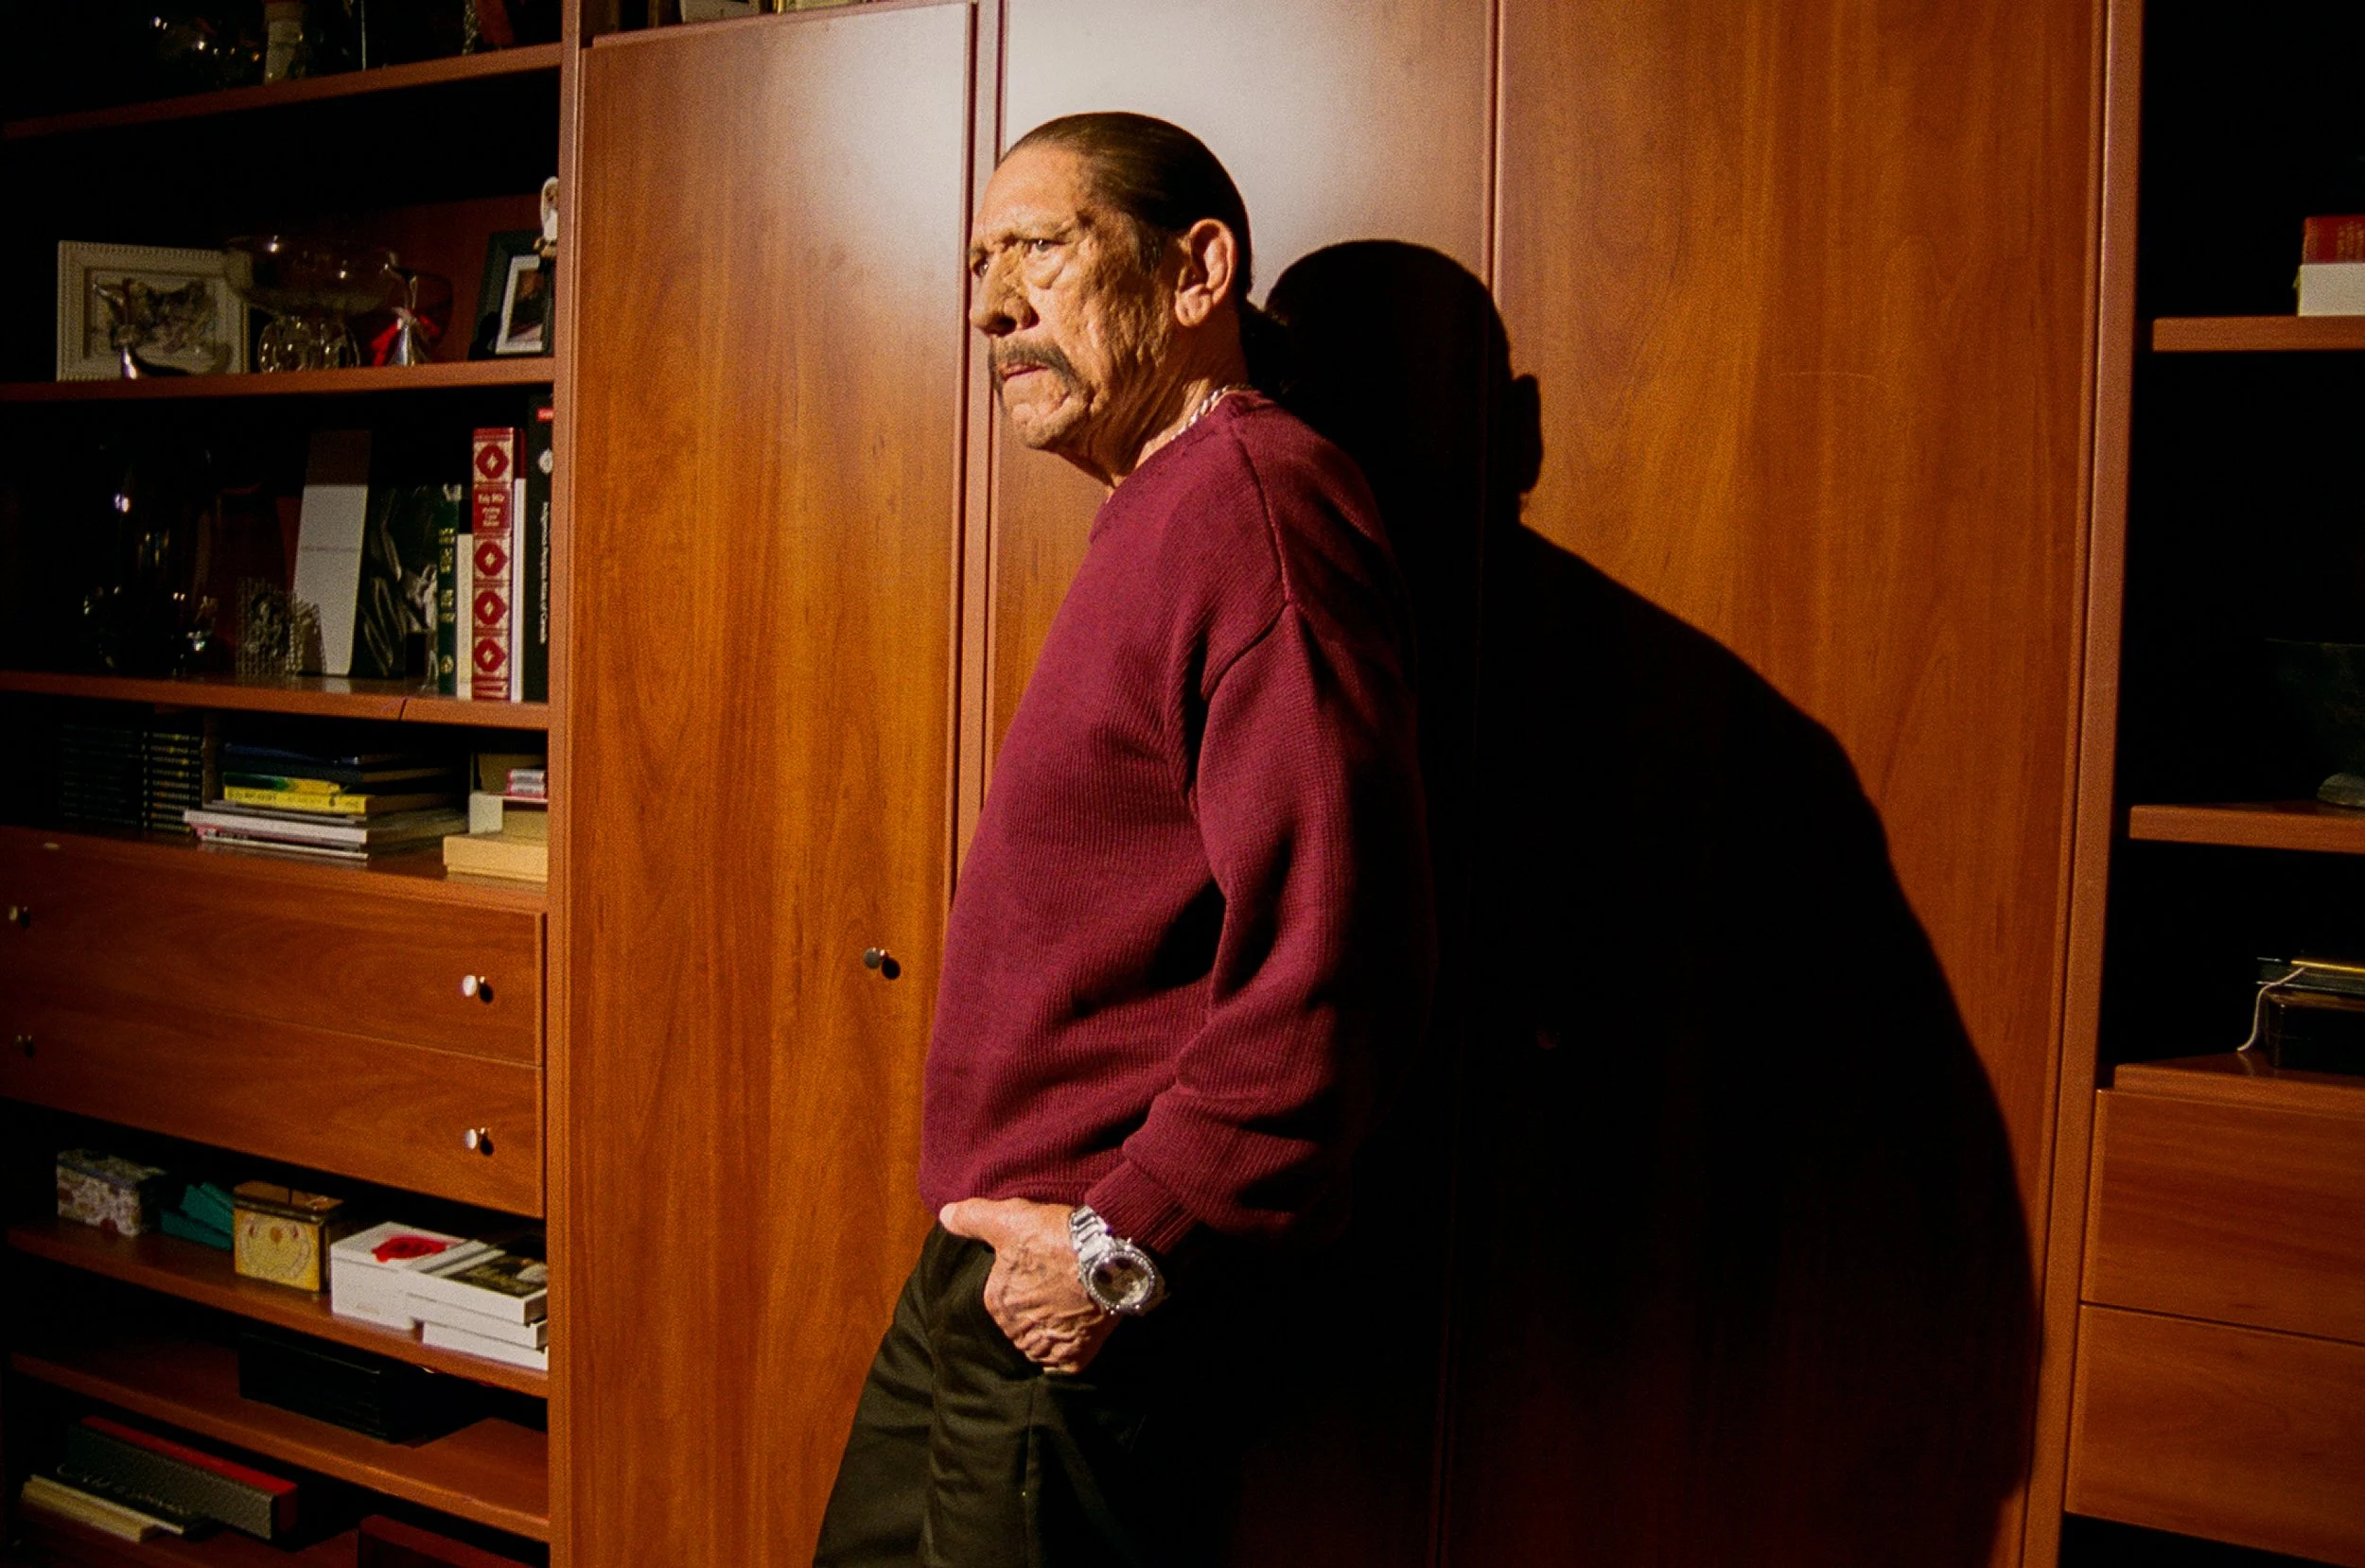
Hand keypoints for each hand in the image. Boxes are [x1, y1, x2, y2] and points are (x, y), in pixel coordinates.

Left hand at [939, 1197, 1116, 1374]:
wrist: (1108, 1258)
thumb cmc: (1057, 1237)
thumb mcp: (1010, 1218)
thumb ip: (973, 1218)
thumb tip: (945, 1215)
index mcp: (997, 1302)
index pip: (1004, 1298)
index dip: (1024, 1281)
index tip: (1042, 1268)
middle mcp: (1017, 1330)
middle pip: (1021, 1322)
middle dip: (1035, 1309)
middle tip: (1059, 1285)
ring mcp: (1046, 1347)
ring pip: (1040, 1343)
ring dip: (1051, 1331)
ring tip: (1071, 1305)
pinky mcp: (1073, 1358)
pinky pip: (1063, 1363)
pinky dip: (1068, 1352)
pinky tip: (1077, 1332)